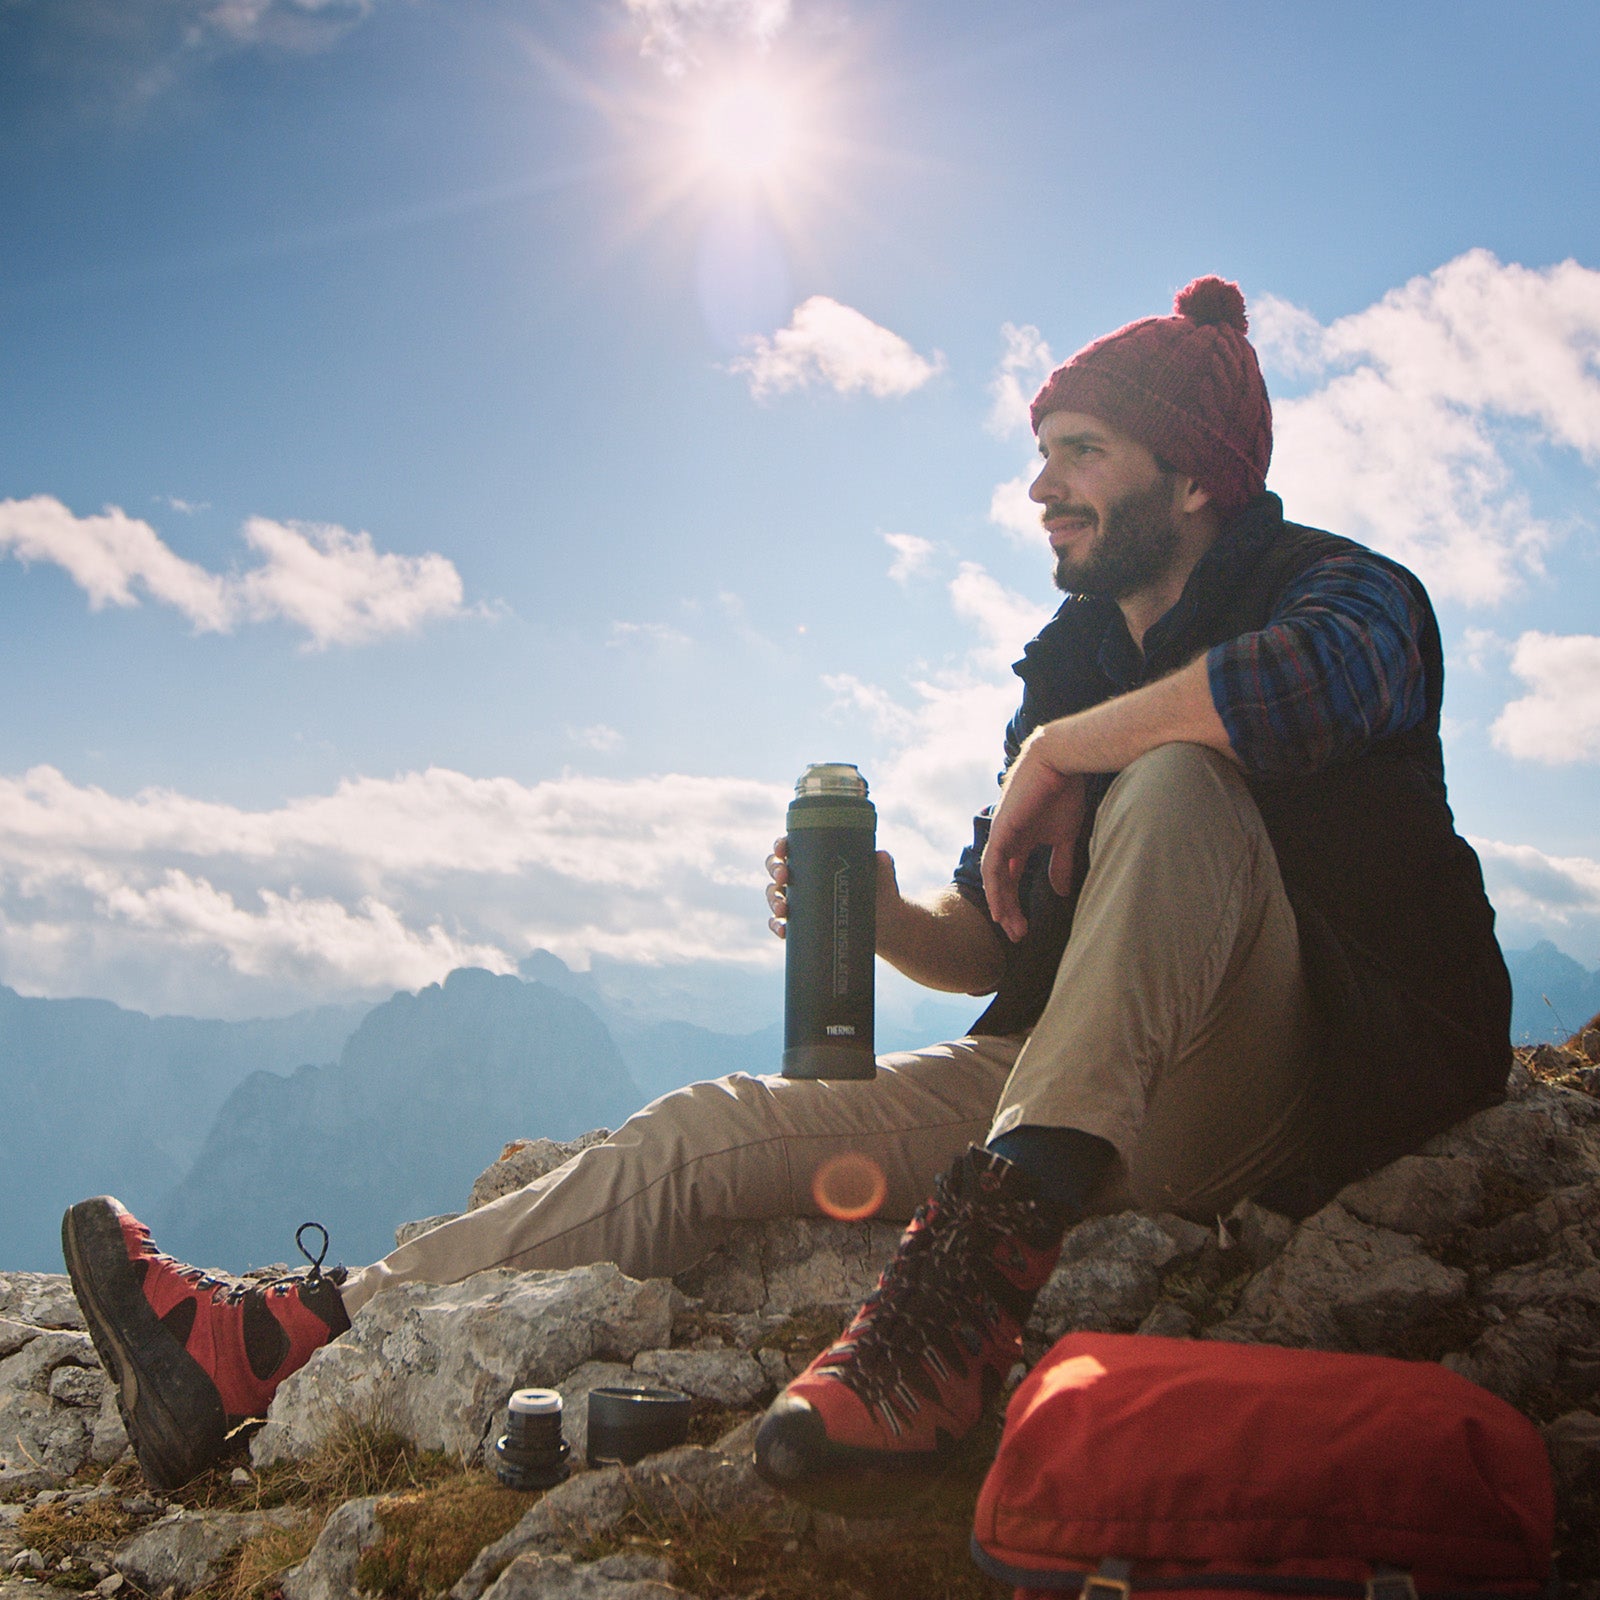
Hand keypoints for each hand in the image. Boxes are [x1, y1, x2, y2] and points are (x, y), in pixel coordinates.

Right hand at [768, 838, 903, 945]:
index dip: (780, 846)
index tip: (782, 850)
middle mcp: (803, 878)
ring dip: (773, 901)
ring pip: (775, 896)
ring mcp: (800, 901)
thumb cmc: (879, 891)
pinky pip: (780, 923)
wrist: (884, 924)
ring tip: (783, 909)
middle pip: (777, 870)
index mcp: (816, 859)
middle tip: (784, 877)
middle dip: (775, 872)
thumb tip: (881, 856)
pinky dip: (777, 926)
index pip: (792, 847)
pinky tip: (782, 930)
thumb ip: (882, 864)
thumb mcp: (881, 876)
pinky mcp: (801, 923)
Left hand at [981, 734, 1086, 942]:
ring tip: (1009, 927)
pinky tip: (1000, 906)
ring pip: (994, 878)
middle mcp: (1006, 840)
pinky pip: (992, 865)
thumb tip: (1061, 892)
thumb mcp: (1064, 836)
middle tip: (1017, 935)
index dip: (1016, 903)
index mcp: (1020, 841)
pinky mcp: (1001, 830)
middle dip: (1008, 909)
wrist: (1060, 762)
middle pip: (1001, 882)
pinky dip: (994, 887)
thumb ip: (1060, 862)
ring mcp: (1001, 835)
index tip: (1026, 927)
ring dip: (1001, 903)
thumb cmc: (1064, 793)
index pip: (1012, 878)